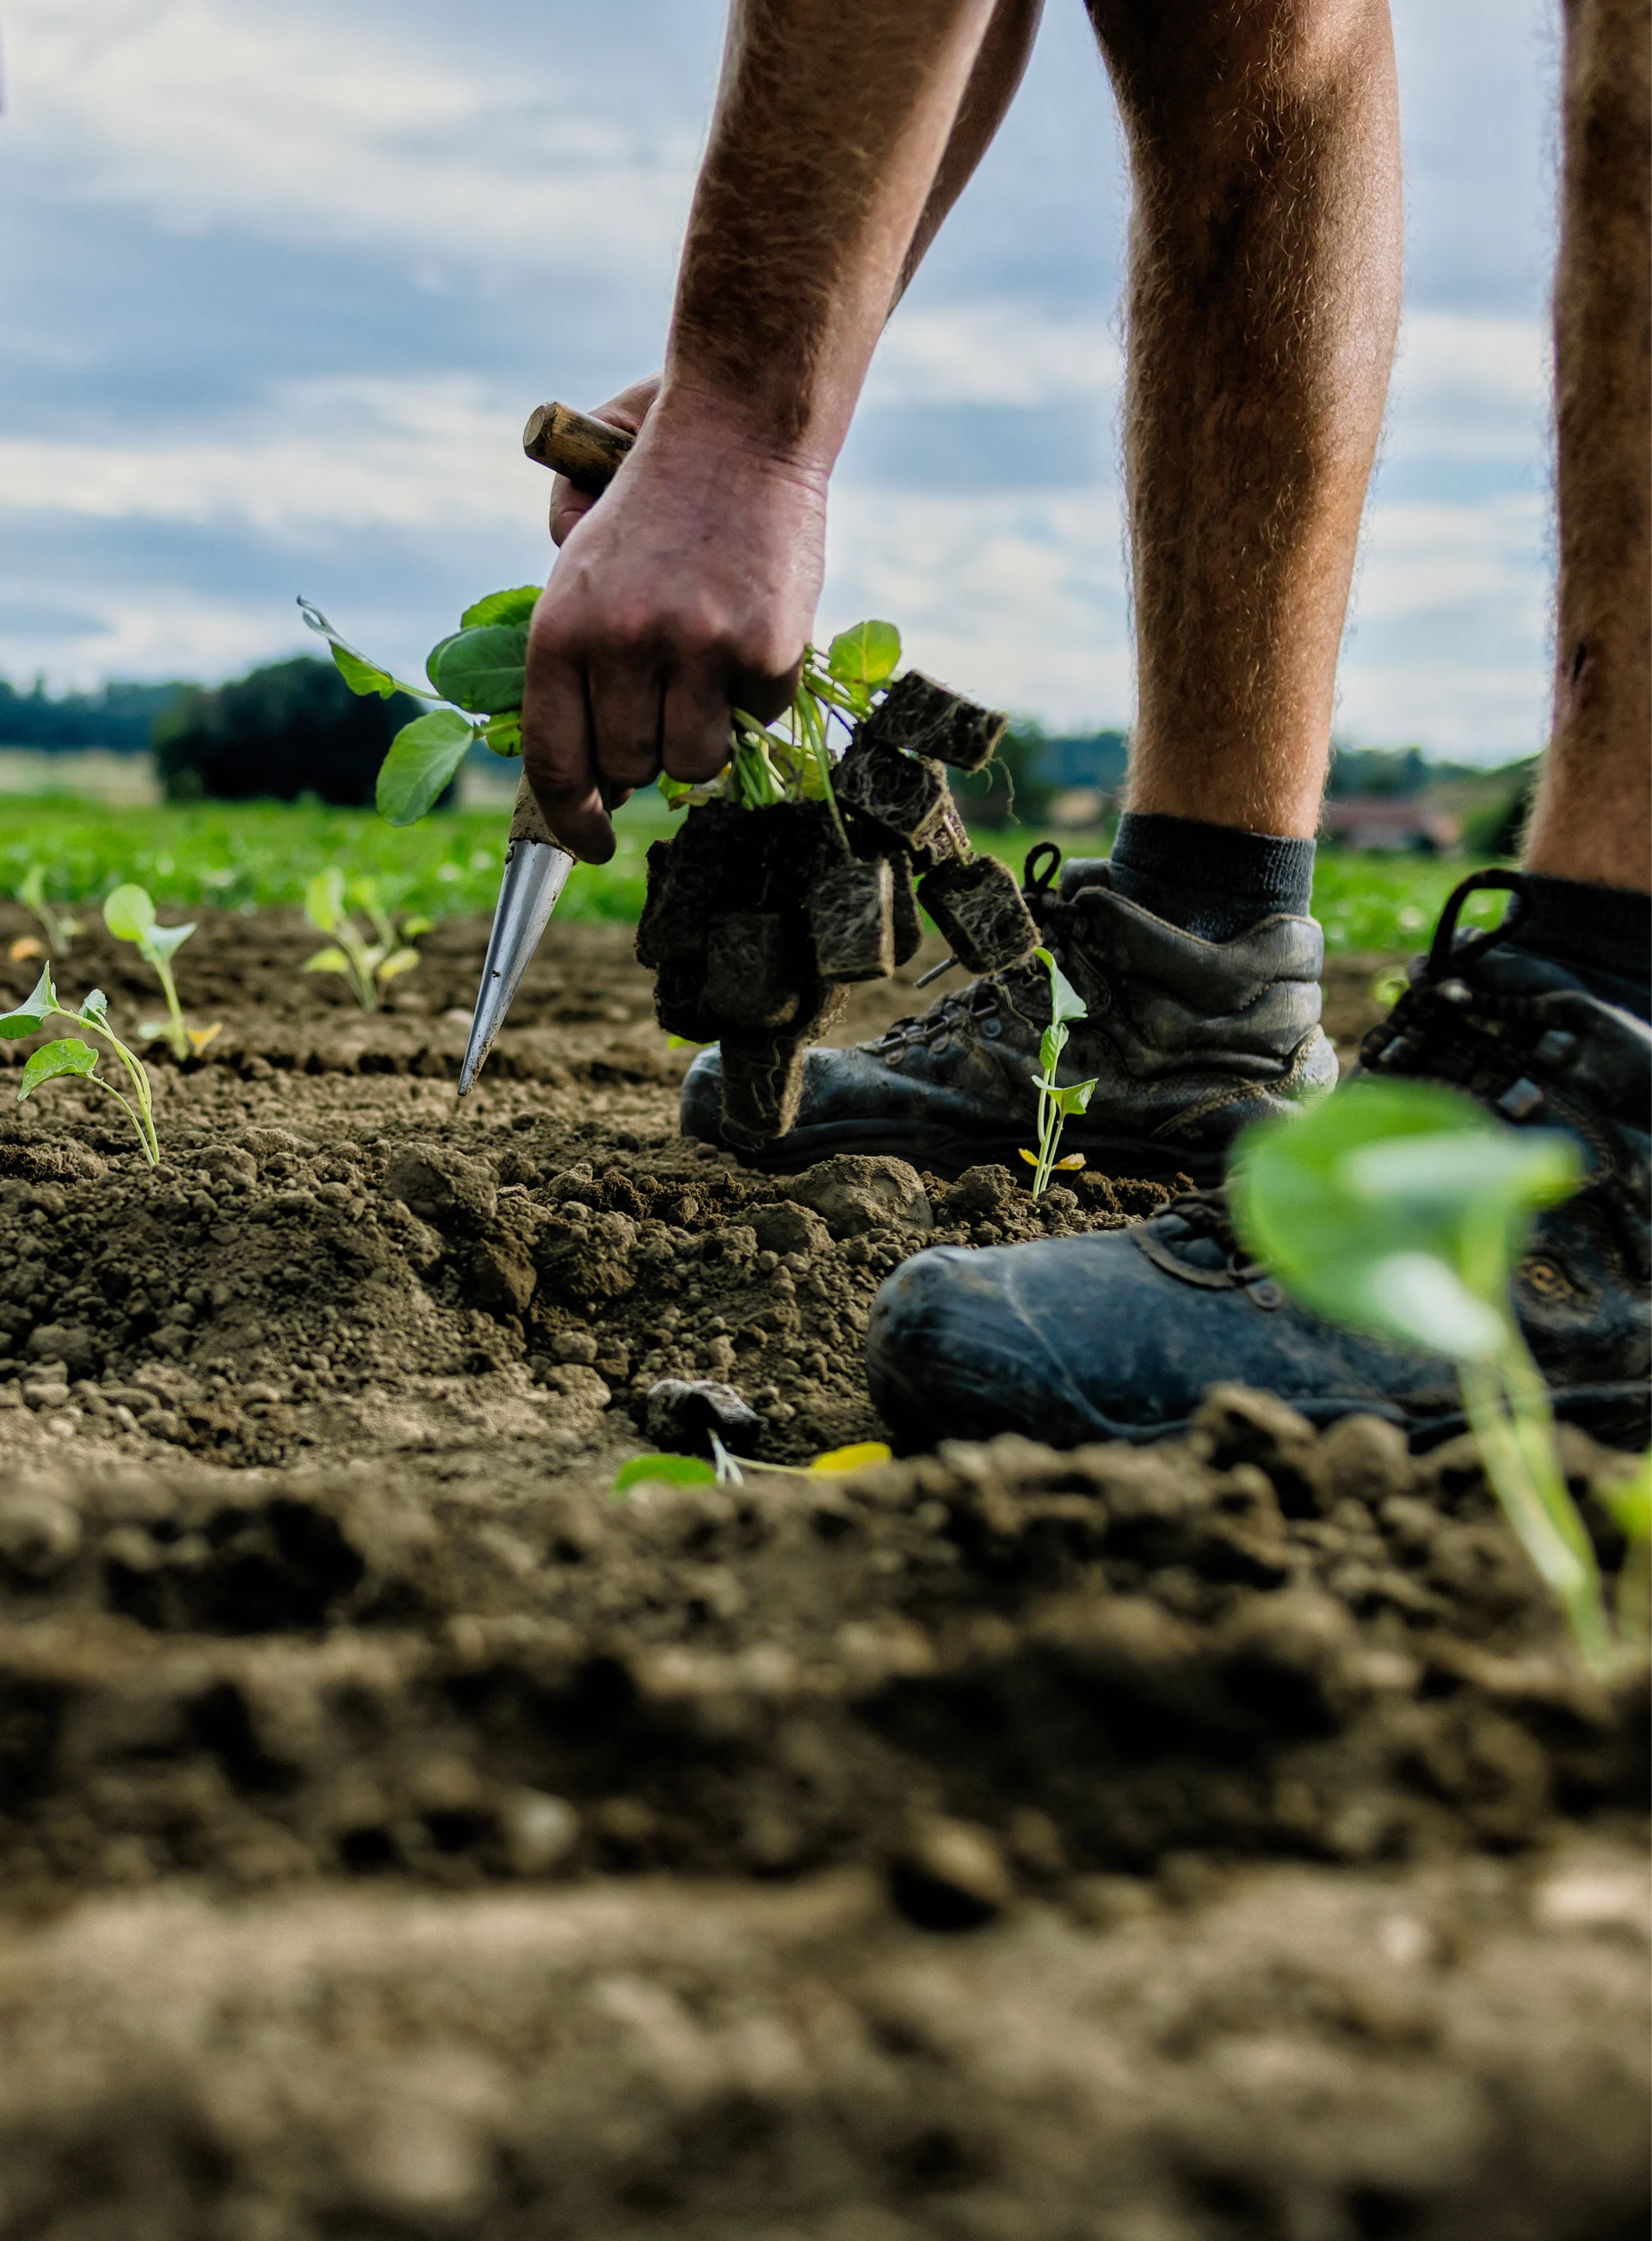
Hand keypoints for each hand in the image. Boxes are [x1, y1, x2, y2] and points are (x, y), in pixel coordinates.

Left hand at [522, 387, 827, 862]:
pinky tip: (749, 631)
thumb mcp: (580, 560)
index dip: (573, 821)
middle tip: (664, 705)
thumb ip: (573, 653)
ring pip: (696, 760)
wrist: (737, 430)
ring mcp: (699, 649)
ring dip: (704, 735)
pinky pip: (759, 718)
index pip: (558, 762)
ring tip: (706, 670)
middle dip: (647, 753)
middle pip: (633, 769)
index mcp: (561, 627)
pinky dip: (757, 692)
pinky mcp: (766, 650)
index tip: (593, 845)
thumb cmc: (653, 500)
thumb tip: (590, 766)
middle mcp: (624, 644)